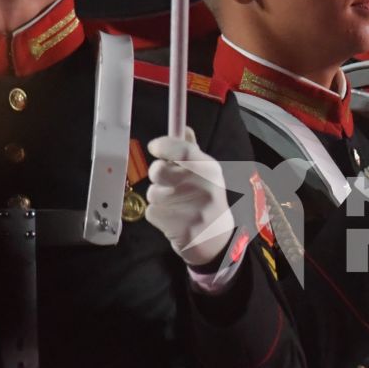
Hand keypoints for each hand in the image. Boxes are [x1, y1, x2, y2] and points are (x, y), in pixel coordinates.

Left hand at [146, 129, 234, 266]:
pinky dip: (158, 216)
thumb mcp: (207, 174)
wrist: (217, 240)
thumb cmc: (207, 201)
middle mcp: (204, 187)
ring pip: (153, 193)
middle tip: (166, 181)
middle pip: (158, 171)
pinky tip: (173, 219)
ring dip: (158, 198)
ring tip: (176, 205)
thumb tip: (182, 127)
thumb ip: (191, 152)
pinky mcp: (180, 228)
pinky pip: (152, 212)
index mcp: (210, 169)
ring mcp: (193, 209)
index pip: (182, 150)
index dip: (163, 145)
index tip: (155, 147)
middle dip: (156, 175)